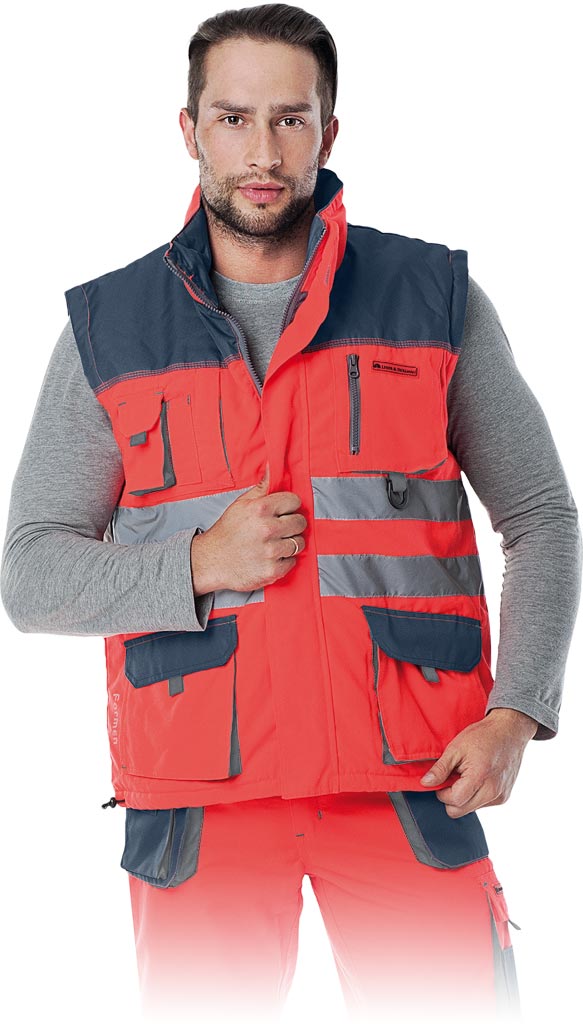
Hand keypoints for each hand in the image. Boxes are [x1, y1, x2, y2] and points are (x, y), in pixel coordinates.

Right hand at [190, 460, 307, 593]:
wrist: (211, 561)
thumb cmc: (227, 532)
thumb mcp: (240, 504)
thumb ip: (261, 488)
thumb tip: (273, 466)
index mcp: (260, 509)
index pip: (294, 501)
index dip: (290, 506)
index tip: (284, 511)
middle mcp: (267, 529)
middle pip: (300, 522)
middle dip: (293, 524)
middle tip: (281, 528)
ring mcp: (270, 551)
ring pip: (299, 543)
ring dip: (290, 543)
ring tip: (276, 543)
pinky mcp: (272, 570)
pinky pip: (293, 562)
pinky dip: (285, 560)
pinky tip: (272, 556)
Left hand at [418, 708, 538, 817]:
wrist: (509, 730)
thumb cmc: (483, 736)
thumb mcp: (456, 748)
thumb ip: (440, 769)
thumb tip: (426, 783)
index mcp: (480, 777)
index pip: (453, 801)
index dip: (442, 792)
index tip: (442, 779)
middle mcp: (493, 791)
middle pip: (460, 811)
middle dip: (451, 797)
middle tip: (453, 777)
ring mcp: (500, 796)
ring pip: (470, 809)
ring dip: (464, 796)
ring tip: (467, 775)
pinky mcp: (504, 797)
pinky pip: (482, 804)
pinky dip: (475, 795)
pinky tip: (478, 778)